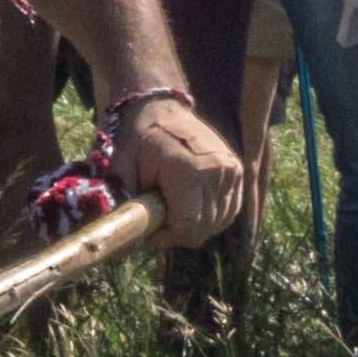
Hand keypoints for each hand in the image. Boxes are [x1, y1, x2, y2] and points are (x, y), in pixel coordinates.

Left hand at [104, 87, 258, 251]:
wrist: (156, 108)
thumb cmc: (134, 140)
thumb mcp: (120, 172)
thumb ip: (125, 209)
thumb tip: (120, 248)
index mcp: (190, 170)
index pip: (189, 227)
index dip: (166, 237)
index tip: (149, 229)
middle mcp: (218, 170)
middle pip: (204, 229)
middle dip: (178, 231)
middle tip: (158, 217)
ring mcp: (232, 170)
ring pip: (218, 223)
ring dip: (195, 224)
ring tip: (172, 207)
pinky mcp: (237, 170)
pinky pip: (228, 210)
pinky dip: (210, 215)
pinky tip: (190, 204)